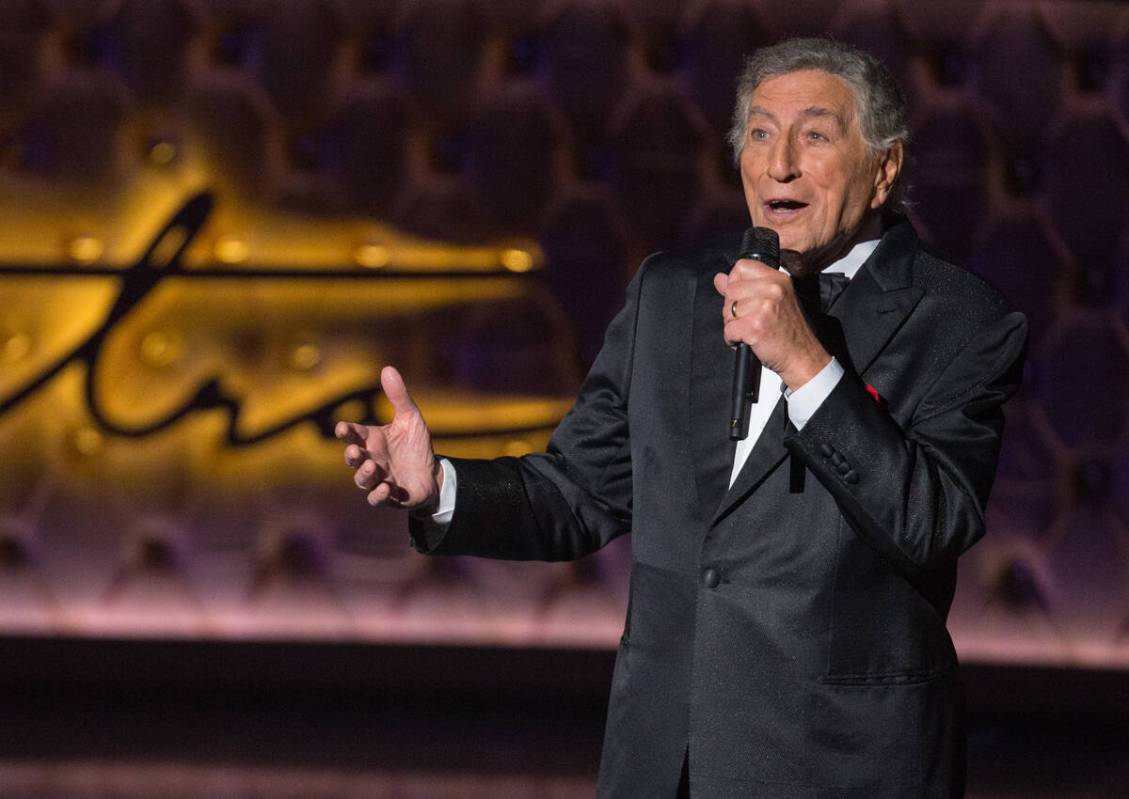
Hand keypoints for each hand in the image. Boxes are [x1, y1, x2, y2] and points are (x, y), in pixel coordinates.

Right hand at [335, 366, 441, 510]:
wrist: (432, 473)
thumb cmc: (414, 445)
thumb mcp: (410, 418)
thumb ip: (398, 397)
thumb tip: (387, 368)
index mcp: (372, 441)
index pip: (354, 435)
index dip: (346, 432)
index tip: (343, 428)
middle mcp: (371, 460)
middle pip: (353, 460)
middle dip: (351, 456)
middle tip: (353, 452)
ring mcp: (379, 480)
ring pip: (363, 480)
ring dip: (364, 475)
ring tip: (372, 467)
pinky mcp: (392, 497)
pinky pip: (378, 499)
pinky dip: (379, 495)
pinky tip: (387, 488)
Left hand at [713, 255, 829, 391]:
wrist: (802, 356)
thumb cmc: (789, 332)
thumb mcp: (772, 301)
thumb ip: (744, 287)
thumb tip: (720, 279)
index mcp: (778, 279)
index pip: (742, 267)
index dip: (735, 283)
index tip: (741, 297)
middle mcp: (772, 289)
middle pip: (731, 290)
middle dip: (732, 308)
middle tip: (748, 319)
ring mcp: (764, 307)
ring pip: (728, 311)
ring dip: (733, 325)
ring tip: (751, 330)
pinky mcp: (756, 326)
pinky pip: (729, 329)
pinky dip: (733, 338)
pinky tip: (748, 340)